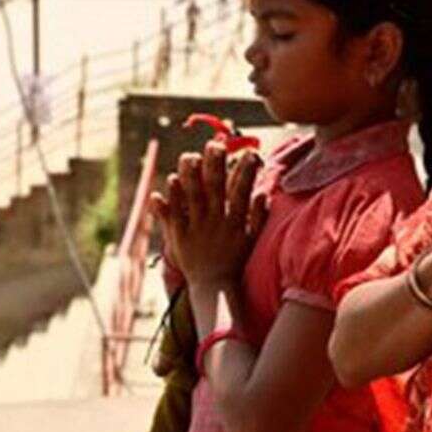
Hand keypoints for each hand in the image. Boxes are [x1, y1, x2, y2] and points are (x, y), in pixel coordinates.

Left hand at [150, 141, 268, 289]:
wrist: (214, 287)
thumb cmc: (233, 260)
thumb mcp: (251, 239)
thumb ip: (258, 215)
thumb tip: (263, 191)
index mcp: (234, 221)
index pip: (241, 190)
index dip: (245, 170)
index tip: (250, 152)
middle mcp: (215, 222)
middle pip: (215, 188)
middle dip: (215, 165)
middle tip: (215, 144)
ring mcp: (196, 228)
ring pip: (192, 197)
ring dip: (191, 176)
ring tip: (189, 156)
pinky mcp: (178, 236)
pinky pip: (173, 215)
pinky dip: (170, 200)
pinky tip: (168, 183)